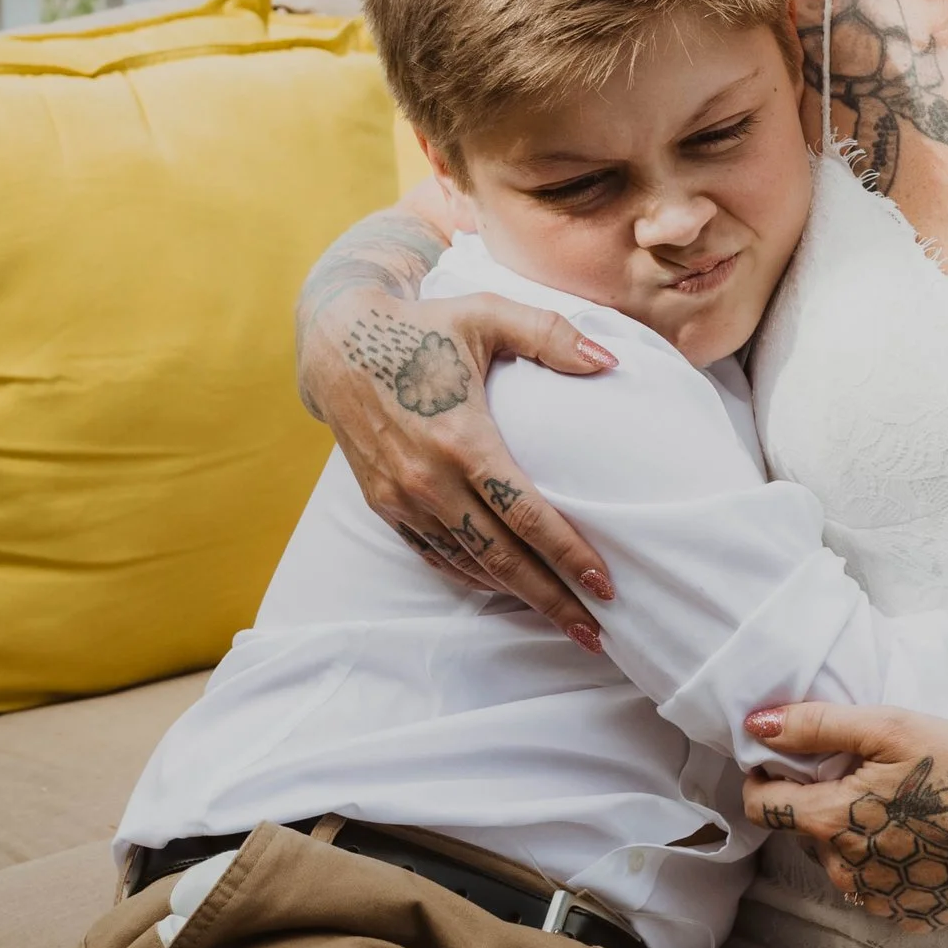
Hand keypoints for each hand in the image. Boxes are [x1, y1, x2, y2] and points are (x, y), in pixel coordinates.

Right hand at [310, 286, 617, 641]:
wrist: (338, 342)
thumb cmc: (422, 325)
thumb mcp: (487, 313)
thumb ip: (551, 335)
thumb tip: (610, 360)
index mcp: (461, 439)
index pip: (527, 515)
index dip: (570, 555)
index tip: (606, 586)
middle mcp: (429, 479)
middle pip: (502, 558)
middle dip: (553, 599)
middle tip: (597, 633)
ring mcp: (403, 498)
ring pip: (469, 564)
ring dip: (516, 595)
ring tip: (562, 618)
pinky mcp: (385, 505)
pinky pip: (436, 556)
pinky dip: (474, 578)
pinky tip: (506, 589)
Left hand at [743, 703, 947, 923]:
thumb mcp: (890, 728)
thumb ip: (817, 725)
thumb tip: (756, 726)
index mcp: (832, 823)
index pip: (764, 808)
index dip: (763, 780)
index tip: (778, 763)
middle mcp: (846, 874)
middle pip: (805, 835)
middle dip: (820, 805)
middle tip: (865, 777)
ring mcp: (880, 902)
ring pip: (841, 865)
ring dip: (852, 839)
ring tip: (900, 810)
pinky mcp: (911, 919)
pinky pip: (879, 891)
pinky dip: (887, 867)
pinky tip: (922, 843)